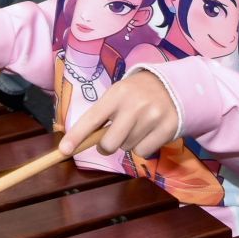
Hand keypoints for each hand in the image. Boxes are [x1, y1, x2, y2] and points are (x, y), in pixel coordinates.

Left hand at [59, 69, 179, 159]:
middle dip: (107, 146)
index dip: (76, 136)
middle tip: (114, 136)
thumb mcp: (119, 94)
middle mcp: (134, 105)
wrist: (174, 85)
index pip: (92, 118)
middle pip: (109, 143)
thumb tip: (80, 140)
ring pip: (127, 148)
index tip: (64, 150)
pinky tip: (150, 132)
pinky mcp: (167, 128)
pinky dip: (144, 146)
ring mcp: (152, 117)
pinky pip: (144, 152)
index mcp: (117, 93)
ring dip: (129, 142)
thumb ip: (102, 114)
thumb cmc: (138, 93)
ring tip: (139, 125)